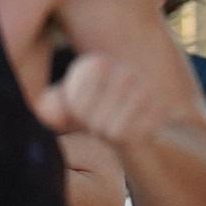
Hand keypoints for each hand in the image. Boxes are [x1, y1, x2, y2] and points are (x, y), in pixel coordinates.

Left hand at [28, 49, 169, 147]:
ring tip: (113, 125)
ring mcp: (145, 89)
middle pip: (92, 119)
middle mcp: (123, 71)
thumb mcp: (62, 108)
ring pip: (111, 130)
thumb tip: (45, 112)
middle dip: (92, 128)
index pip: (73, 106)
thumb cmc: (89, 112)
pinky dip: (127, 141)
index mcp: (94, 65)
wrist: (133, 120)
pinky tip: (131, 129)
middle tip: (100, 121)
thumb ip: (49, 107)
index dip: (74, 118)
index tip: (82, 112)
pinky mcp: (159, 109)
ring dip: (108, 135)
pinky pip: (131, 137)